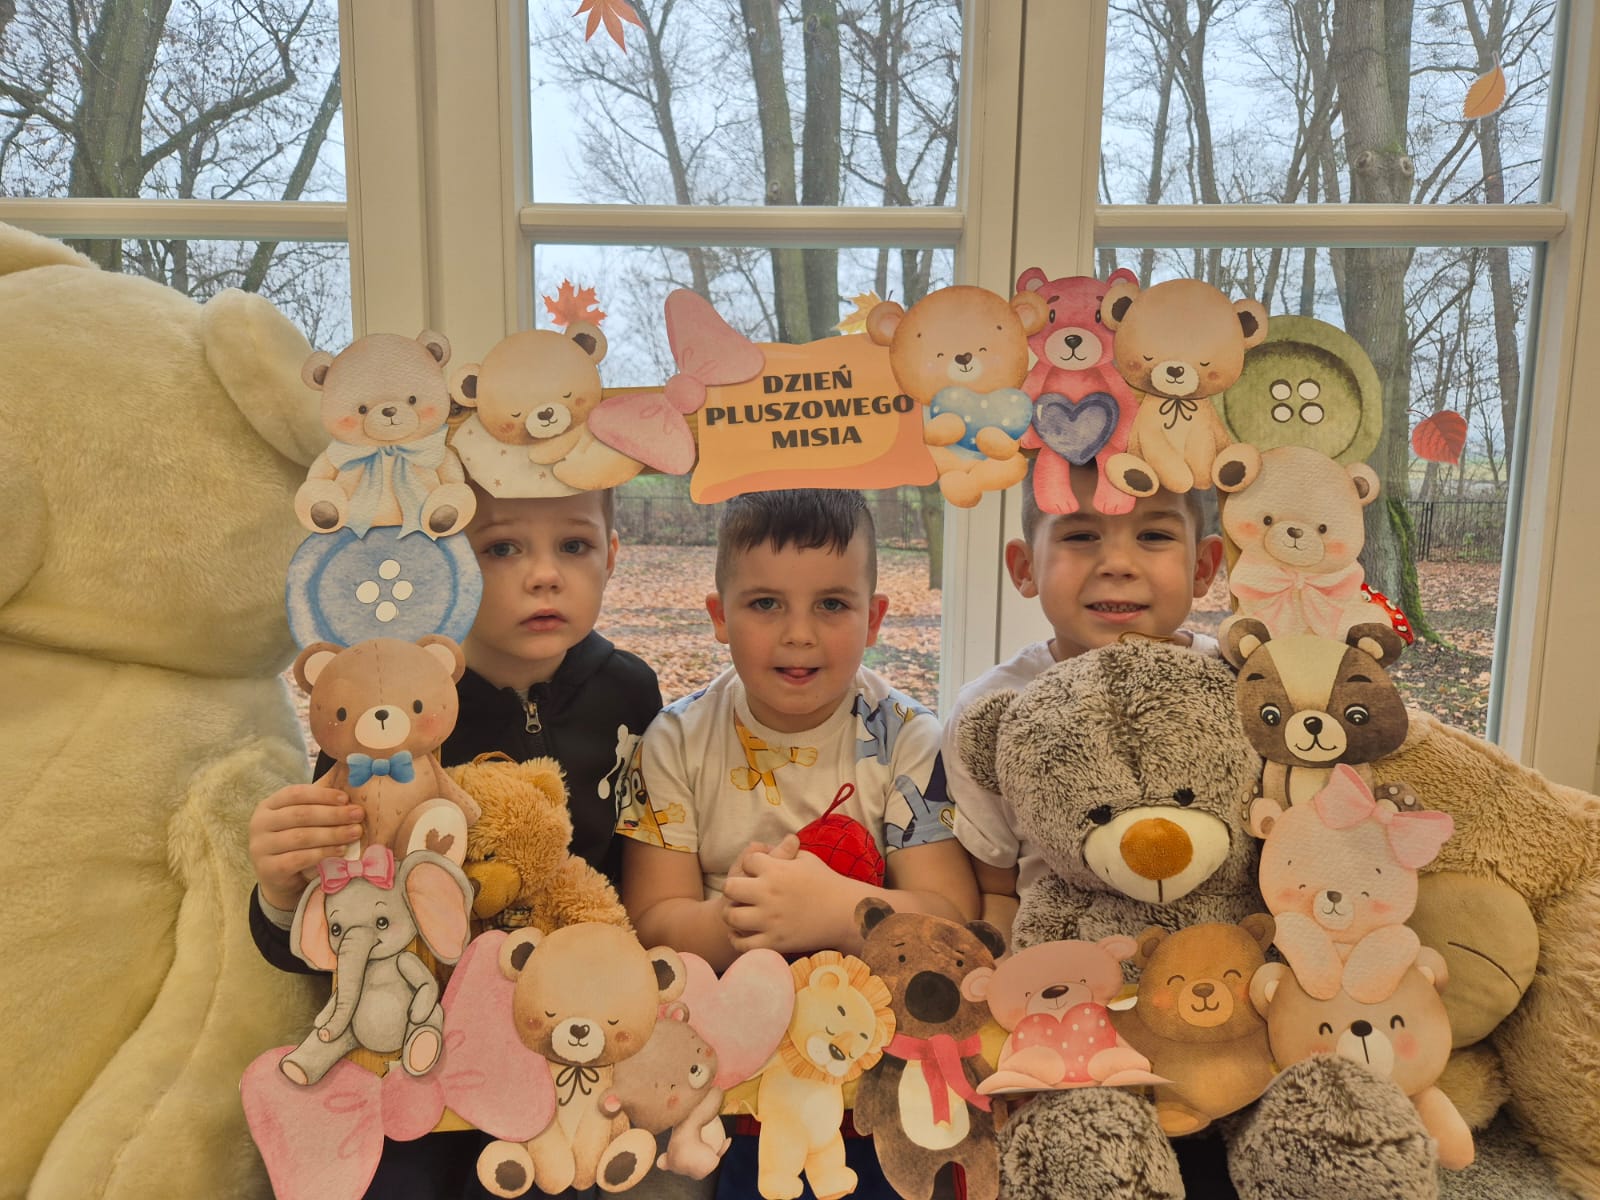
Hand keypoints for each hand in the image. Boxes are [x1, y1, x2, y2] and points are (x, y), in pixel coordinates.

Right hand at [248, 784, 364, 910]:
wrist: (277, 879)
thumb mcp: (300, 822)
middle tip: (358, 815)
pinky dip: (323, 853)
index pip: (295, 794)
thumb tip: (349, 799)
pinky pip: (300, 858)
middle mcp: (259, 824)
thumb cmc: (294, 843)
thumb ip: (317, 808)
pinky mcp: (268, 869)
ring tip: (354, 832)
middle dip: (333, 814)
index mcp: (268, 806)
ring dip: (333, 834)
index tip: (346, 799)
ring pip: (301, 837)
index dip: (322, 794)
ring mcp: (261, 847)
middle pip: (300, 815)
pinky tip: (340, 851)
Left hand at [721, 837, 858, 954]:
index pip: (747, 860)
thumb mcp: (807, 859)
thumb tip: (772, 843)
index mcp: (776, 870)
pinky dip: (738, 939)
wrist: (845, 913)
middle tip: (741, 894)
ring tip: (740, 914)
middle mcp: (768, 893)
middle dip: (733, 888)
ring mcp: (770, 919)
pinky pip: (743, 944)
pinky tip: (744, 933)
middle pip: (730, 887)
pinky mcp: (774, 942)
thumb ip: (786, 850)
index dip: (751, 864)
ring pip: (731, 917)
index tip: (758, 870)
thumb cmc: (827, 883)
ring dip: (732, 914)